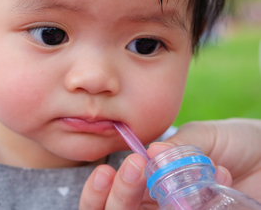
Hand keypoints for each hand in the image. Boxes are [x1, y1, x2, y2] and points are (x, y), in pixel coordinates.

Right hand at [79, 119, 252, 209]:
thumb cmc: (236, 142)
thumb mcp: (203, 136)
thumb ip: (175, 147)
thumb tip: (149, 154)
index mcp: (150, 182)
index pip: (113, 193)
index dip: (102, 190)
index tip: (105, 172)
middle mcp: (160, 205)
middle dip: (118, 198)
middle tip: (134, 169)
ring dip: (150, 201)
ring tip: (188, 172)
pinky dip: (193, 206)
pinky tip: (220, 178)